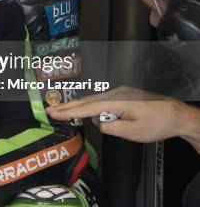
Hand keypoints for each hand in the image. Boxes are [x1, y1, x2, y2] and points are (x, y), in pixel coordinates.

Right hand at [46, 86, 187, 144]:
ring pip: (93, 100)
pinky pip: (102, 101)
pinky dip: (90, 106)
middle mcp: (116, 93)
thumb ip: (111, 128)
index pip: (87, 108)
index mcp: (117, 102)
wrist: (177, 115)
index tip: (54, 113)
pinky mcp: (123, 95)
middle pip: (86, 101)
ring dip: (79, 107)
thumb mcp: (133, 132)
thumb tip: (97, 123)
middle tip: (49, 110)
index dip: (69, 112)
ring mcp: (119, 93)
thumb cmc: (158, 124)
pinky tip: (85, 111)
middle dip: (67, 106)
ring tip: (61, 111)